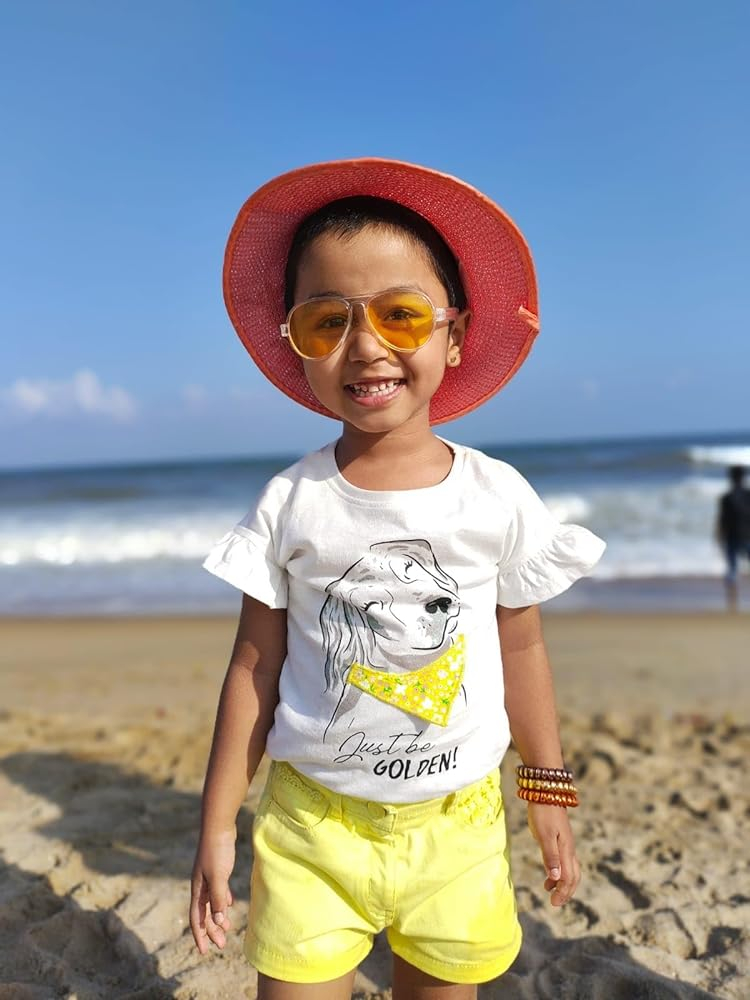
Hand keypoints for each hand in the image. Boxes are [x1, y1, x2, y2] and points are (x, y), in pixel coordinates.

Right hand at [189, 827, 236, 952]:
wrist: (219, 826)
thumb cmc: (216, 850)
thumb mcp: (218, 876)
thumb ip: (217, 898)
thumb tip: (218, 922)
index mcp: (197, 889)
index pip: (197, 918)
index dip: (200, 935)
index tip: (205, 951)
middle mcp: (200, 885)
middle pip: (205, 913)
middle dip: (212, 930)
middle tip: (222, 945)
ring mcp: (208, 876)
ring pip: (212, 902)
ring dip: (218, 917)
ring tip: (228, 929)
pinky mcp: (218, 868)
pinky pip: (219, 890)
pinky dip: (223, 899)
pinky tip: (229, 905)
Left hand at [526, 803, 579, 906]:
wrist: (546, 791)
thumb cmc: (543, 813)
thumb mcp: (543, 835)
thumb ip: (550, 856)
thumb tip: (556, 878)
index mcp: (566, 850)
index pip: (568, 877)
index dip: (562, 892)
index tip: (553, 903)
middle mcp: (569, 849)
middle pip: (573, 876)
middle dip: (566, 891)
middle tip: (555, 902)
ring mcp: (566, 843)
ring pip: (570, 869)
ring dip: (562, 882)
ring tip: (549, 890)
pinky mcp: (561, 838)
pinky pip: (564, 860)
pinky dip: (559, 871)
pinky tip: (549, 873)